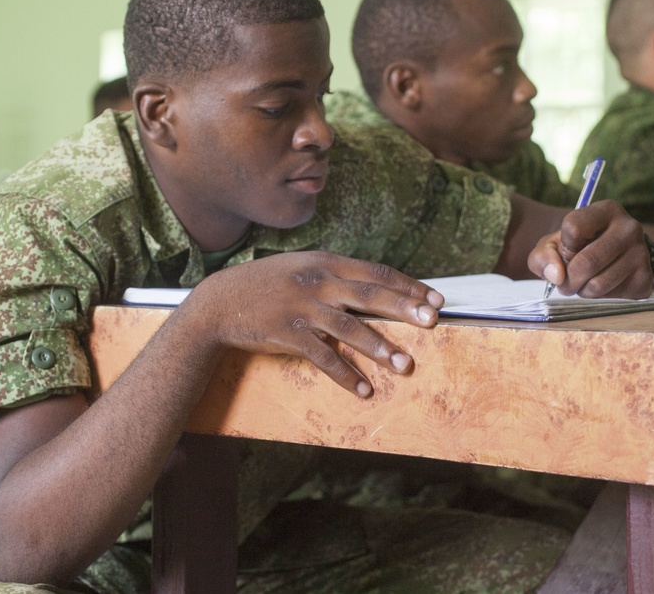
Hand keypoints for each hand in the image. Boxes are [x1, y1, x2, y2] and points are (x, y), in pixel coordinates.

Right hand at [186, 251, 443, 396]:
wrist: (219, 302)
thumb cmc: (265, 284)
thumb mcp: (302, 267)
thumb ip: (335, 274)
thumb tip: (374, 286)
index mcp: (325, 262)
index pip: (376, 273)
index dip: (408, 286)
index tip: (435, 299)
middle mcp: (318, 282)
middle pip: (370, 296)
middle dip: (405, 309)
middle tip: (433, 323)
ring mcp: (303, 308)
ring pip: (350, 329)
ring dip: (380, 348)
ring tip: (404, 365)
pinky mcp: (288, 334)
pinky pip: (323, 357)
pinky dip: (345, 375)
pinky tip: (363, 390)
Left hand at [528, 200, 652, 298]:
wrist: (612, 257)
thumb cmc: (578, 247)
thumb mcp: (554, 243)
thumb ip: (543, 255)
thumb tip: (556, 275)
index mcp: (607, 210)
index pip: (573, 228)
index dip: (563, 247)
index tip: (567, 251)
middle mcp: (630, 228)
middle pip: (586, 262)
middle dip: (568, 279)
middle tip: (565, 282)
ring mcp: (641, 255)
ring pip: (597, 285)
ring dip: (581, 291)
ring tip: (583, 283)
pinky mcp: (645, 280)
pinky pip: (610, 299)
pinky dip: (597, 299)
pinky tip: (600, 287)